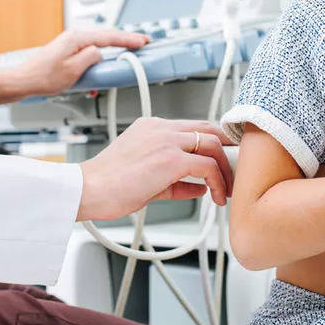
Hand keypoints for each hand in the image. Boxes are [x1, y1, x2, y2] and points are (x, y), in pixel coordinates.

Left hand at [0, 28, 150, 104]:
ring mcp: (70, 45)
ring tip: (120, 64)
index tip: (143, 40)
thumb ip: (92, 58)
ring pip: (97, 49)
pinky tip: (93, 84)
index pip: (109, 36)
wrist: (23, 81)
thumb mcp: (73, 70)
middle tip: (141, 44)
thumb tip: (100, 53)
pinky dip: (94, 68)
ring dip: (107, 60)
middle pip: (106, 38)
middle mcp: (74, 37)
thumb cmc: (43, 77)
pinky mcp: (66, 53)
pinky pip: (87, 57)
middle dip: (123, 43)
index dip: (128, 39)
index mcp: (77, 38)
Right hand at [76, 118, 234, 221]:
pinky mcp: (170, 159)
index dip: (213, 140)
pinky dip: (217, 182)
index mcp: (151, 127)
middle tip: (237, 167)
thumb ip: (175, 181)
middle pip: (208, 128)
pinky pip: (207, 166)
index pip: (192, 127)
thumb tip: (199, 188)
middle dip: (228, 147)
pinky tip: (216, 197)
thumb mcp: (147, 180)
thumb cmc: (108, 186)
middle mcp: (160, 128)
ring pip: (212, 144)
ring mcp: (166, 140)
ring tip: (227, 190)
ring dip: (225, 169)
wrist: (87, 190)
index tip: (224, 157)